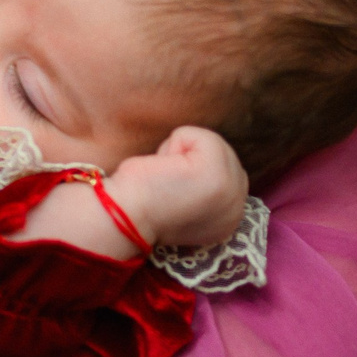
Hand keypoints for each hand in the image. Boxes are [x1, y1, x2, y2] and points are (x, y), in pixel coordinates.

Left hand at [109, 125, 248, 249]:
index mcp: (229, 220)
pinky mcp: (217, 175)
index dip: (193, 169)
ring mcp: (232, 193)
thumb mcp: (184, 200)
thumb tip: (201, 160)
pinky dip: (176, 142)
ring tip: (165, 175)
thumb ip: (203, 186)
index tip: (169, 190)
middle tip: (164, 180)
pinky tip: (163, 167)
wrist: (120, 216)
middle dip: (191, 158)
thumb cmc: (138, 204)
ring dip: (182, 151)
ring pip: (215, 144)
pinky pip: (203, 136)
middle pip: (225, 155)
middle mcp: (236, 210)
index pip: (229, 173)